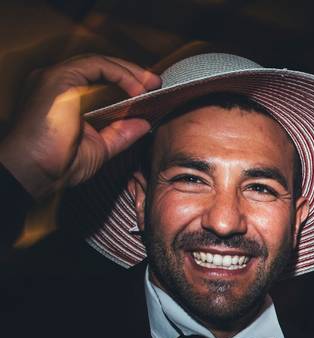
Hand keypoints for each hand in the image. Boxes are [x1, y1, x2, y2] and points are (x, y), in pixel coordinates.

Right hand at [0, 55, 160, 198]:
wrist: (32, 172)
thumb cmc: (55, 164)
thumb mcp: (99, 147)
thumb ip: (121, 133)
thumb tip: (144, 123)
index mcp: (62, 96)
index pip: (97, 79)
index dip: (125, 81)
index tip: (149, 91)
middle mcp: (55, 82)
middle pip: (100, 67)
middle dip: (131, 73)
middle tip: (155, 83)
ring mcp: (55, 78)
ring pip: (99, 63)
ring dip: (129, 72)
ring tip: (150, 84)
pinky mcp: (58, 79)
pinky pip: (96, 66)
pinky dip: (120, 74)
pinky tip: (136, 89)